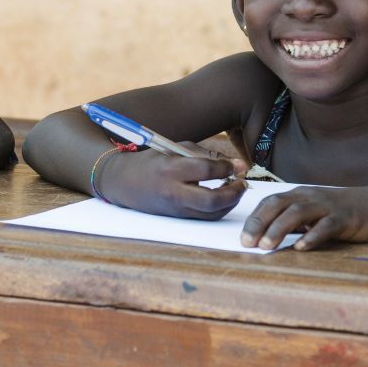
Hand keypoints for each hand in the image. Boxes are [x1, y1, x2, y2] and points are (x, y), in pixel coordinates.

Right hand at [97, 142, 248, 219]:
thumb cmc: (152, 161)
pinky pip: (205, 217)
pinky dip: (219, 209)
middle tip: (243, 182)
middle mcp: (172, 191)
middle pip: (211, 200)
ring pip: (211, 214)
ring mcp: (175, 208)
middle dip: (234, 193)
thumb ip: (204, 154)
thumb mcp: (175, 149)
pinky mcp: (177, 217)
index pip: (206, 170)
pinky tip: (224, 198)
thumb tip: (234, 164)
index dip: (228, 168)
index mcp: (170, 169)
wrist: (123, 182)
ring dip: (230, 202)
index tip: (240, 165)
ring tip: (236, 189)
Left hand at [241, 185, 367, 250]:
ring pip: (297, 213)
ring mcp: (327, 206)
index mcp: (300, 195)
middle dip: (259, 223)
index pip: (270, 203)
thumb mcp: (316, 212)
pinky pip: (326, 226)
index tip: (242, 238)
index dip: (254, 219)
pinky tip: (301, 248)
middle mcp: (310, 197)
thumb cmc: (343, 211)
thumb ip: (295, 221)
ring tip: (266, 246)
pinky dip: (312, 236)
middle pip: (278, 205)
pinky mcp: (345, 218)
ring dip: (279, 229)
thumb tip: (268, 237)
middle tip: (246, 243)